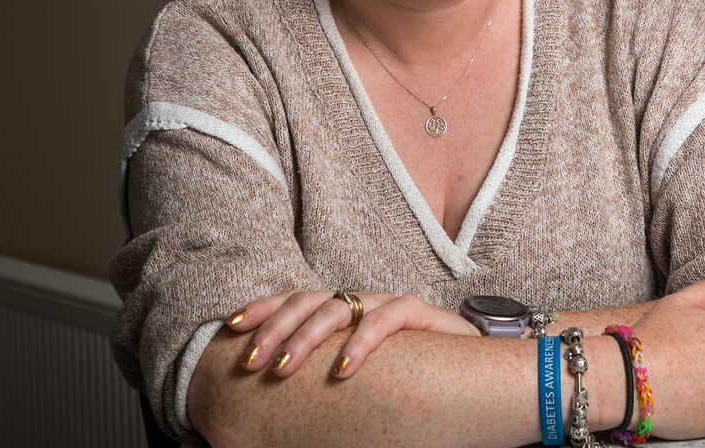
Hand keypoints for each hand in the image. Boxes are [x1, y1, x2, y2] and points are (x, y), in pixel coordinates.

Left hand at [225, 290, 478, 377]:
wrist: (475, 367)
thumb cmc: (412, 374)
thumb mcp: (358, 377)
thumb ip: (323, 379)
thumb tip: (273, 405)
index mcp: (344, 312)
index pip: (295, 299)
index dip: (262, 308)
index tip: (230, 327)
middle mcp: (363, 301)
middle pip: (309, 299)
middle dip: (274, 328)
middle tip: (250, 360)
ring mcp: (390, 303)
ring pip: (340, 305)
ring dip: (306, 336)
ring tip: (283, 368)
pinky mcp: (420, 313)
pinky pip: (387, 318)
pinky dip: (362, 342)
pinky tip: (343, 368)